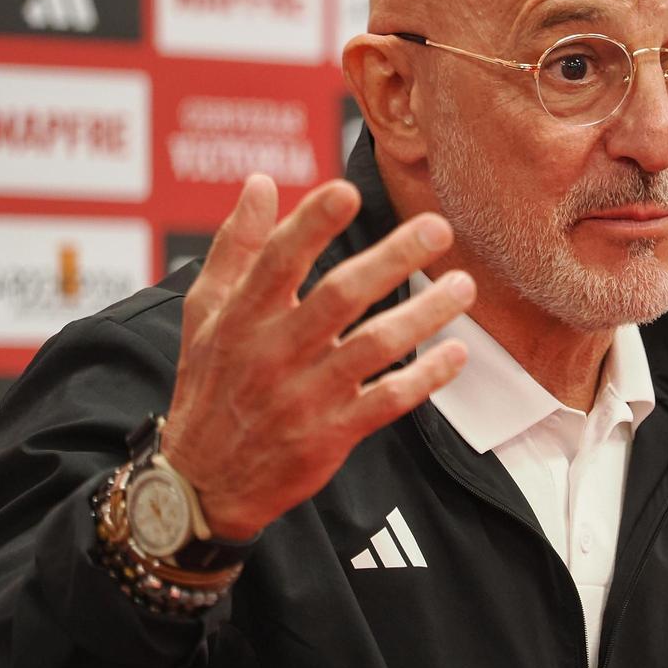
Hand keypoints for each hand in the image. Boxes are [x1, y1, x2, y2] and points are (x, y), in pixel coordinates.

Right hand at [160, 174, 473, 539]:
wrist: (204, 483)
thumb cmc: (210, 384)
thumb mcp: (205, 314)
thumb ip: (234, 247)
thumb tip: (259, 183)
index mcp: (242, 317)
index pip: (278, 261)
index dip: (311, 225)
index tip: (348, 191)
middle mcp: (273, 353)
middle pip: (340, 296)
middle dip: (392, 259)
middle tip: (438, 228)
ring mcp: (304, 396)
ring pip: (373, 347)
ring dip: (423, 315)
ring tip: (463, 287)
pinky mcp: (329, 435)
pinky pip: (387, 401)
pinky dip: (425, 378)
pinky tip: (456, 352)